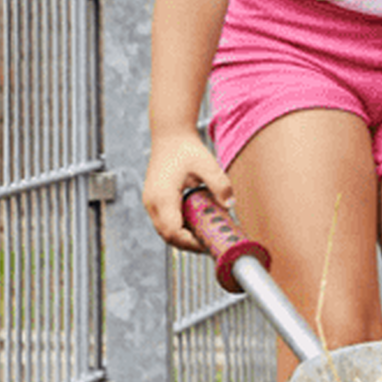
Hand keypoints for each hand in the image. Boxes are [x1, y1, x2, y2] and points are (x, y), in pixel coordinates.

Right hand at [143, 134, 231, 251]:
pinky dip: (179, 227)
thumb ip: (220, 184)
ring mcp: (150, 203)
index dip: (190, 242)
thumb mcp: (208, 165)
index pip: (173, 232)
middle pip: (168, 235)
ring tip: (206, 236)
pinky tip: (196, 225)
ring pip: (165, 230)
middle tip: (211, 244)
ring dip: (184, 236)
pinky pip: (165, 221)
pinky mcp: (154, 201)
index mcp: (162, 198)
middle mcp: (152, 203)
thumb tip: (230, 204)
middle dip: (189, 243)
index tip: (210, 244)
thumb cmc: (187, 149)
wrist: (171, 136)